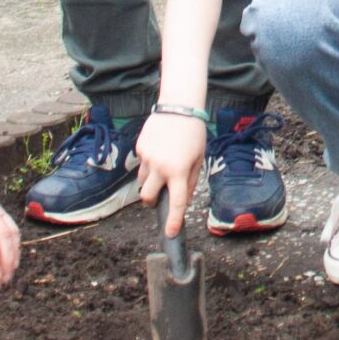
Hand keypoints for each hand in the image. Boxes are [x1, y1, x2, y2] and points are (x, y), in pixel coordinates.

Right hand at [134, 111, 208, 231]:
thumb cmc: (193, 132)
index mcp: (179, 171)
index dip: (173, 221)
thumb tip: (183, 200)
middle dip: (152, 203)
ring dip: (150, 182)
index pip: (175, 202)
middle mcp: (160, 167)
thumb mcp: (199, 158)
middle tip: (159, 199)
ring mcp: (147, 158)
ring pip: (142, 181)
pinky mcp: (140, 148)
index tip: (170, 233)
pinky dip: (149, 164)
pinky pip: (142, 164)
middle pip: (148, 197)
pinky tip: (159, 150)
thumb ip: (191, 181)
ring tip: (163, 165)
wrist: (178, 106)